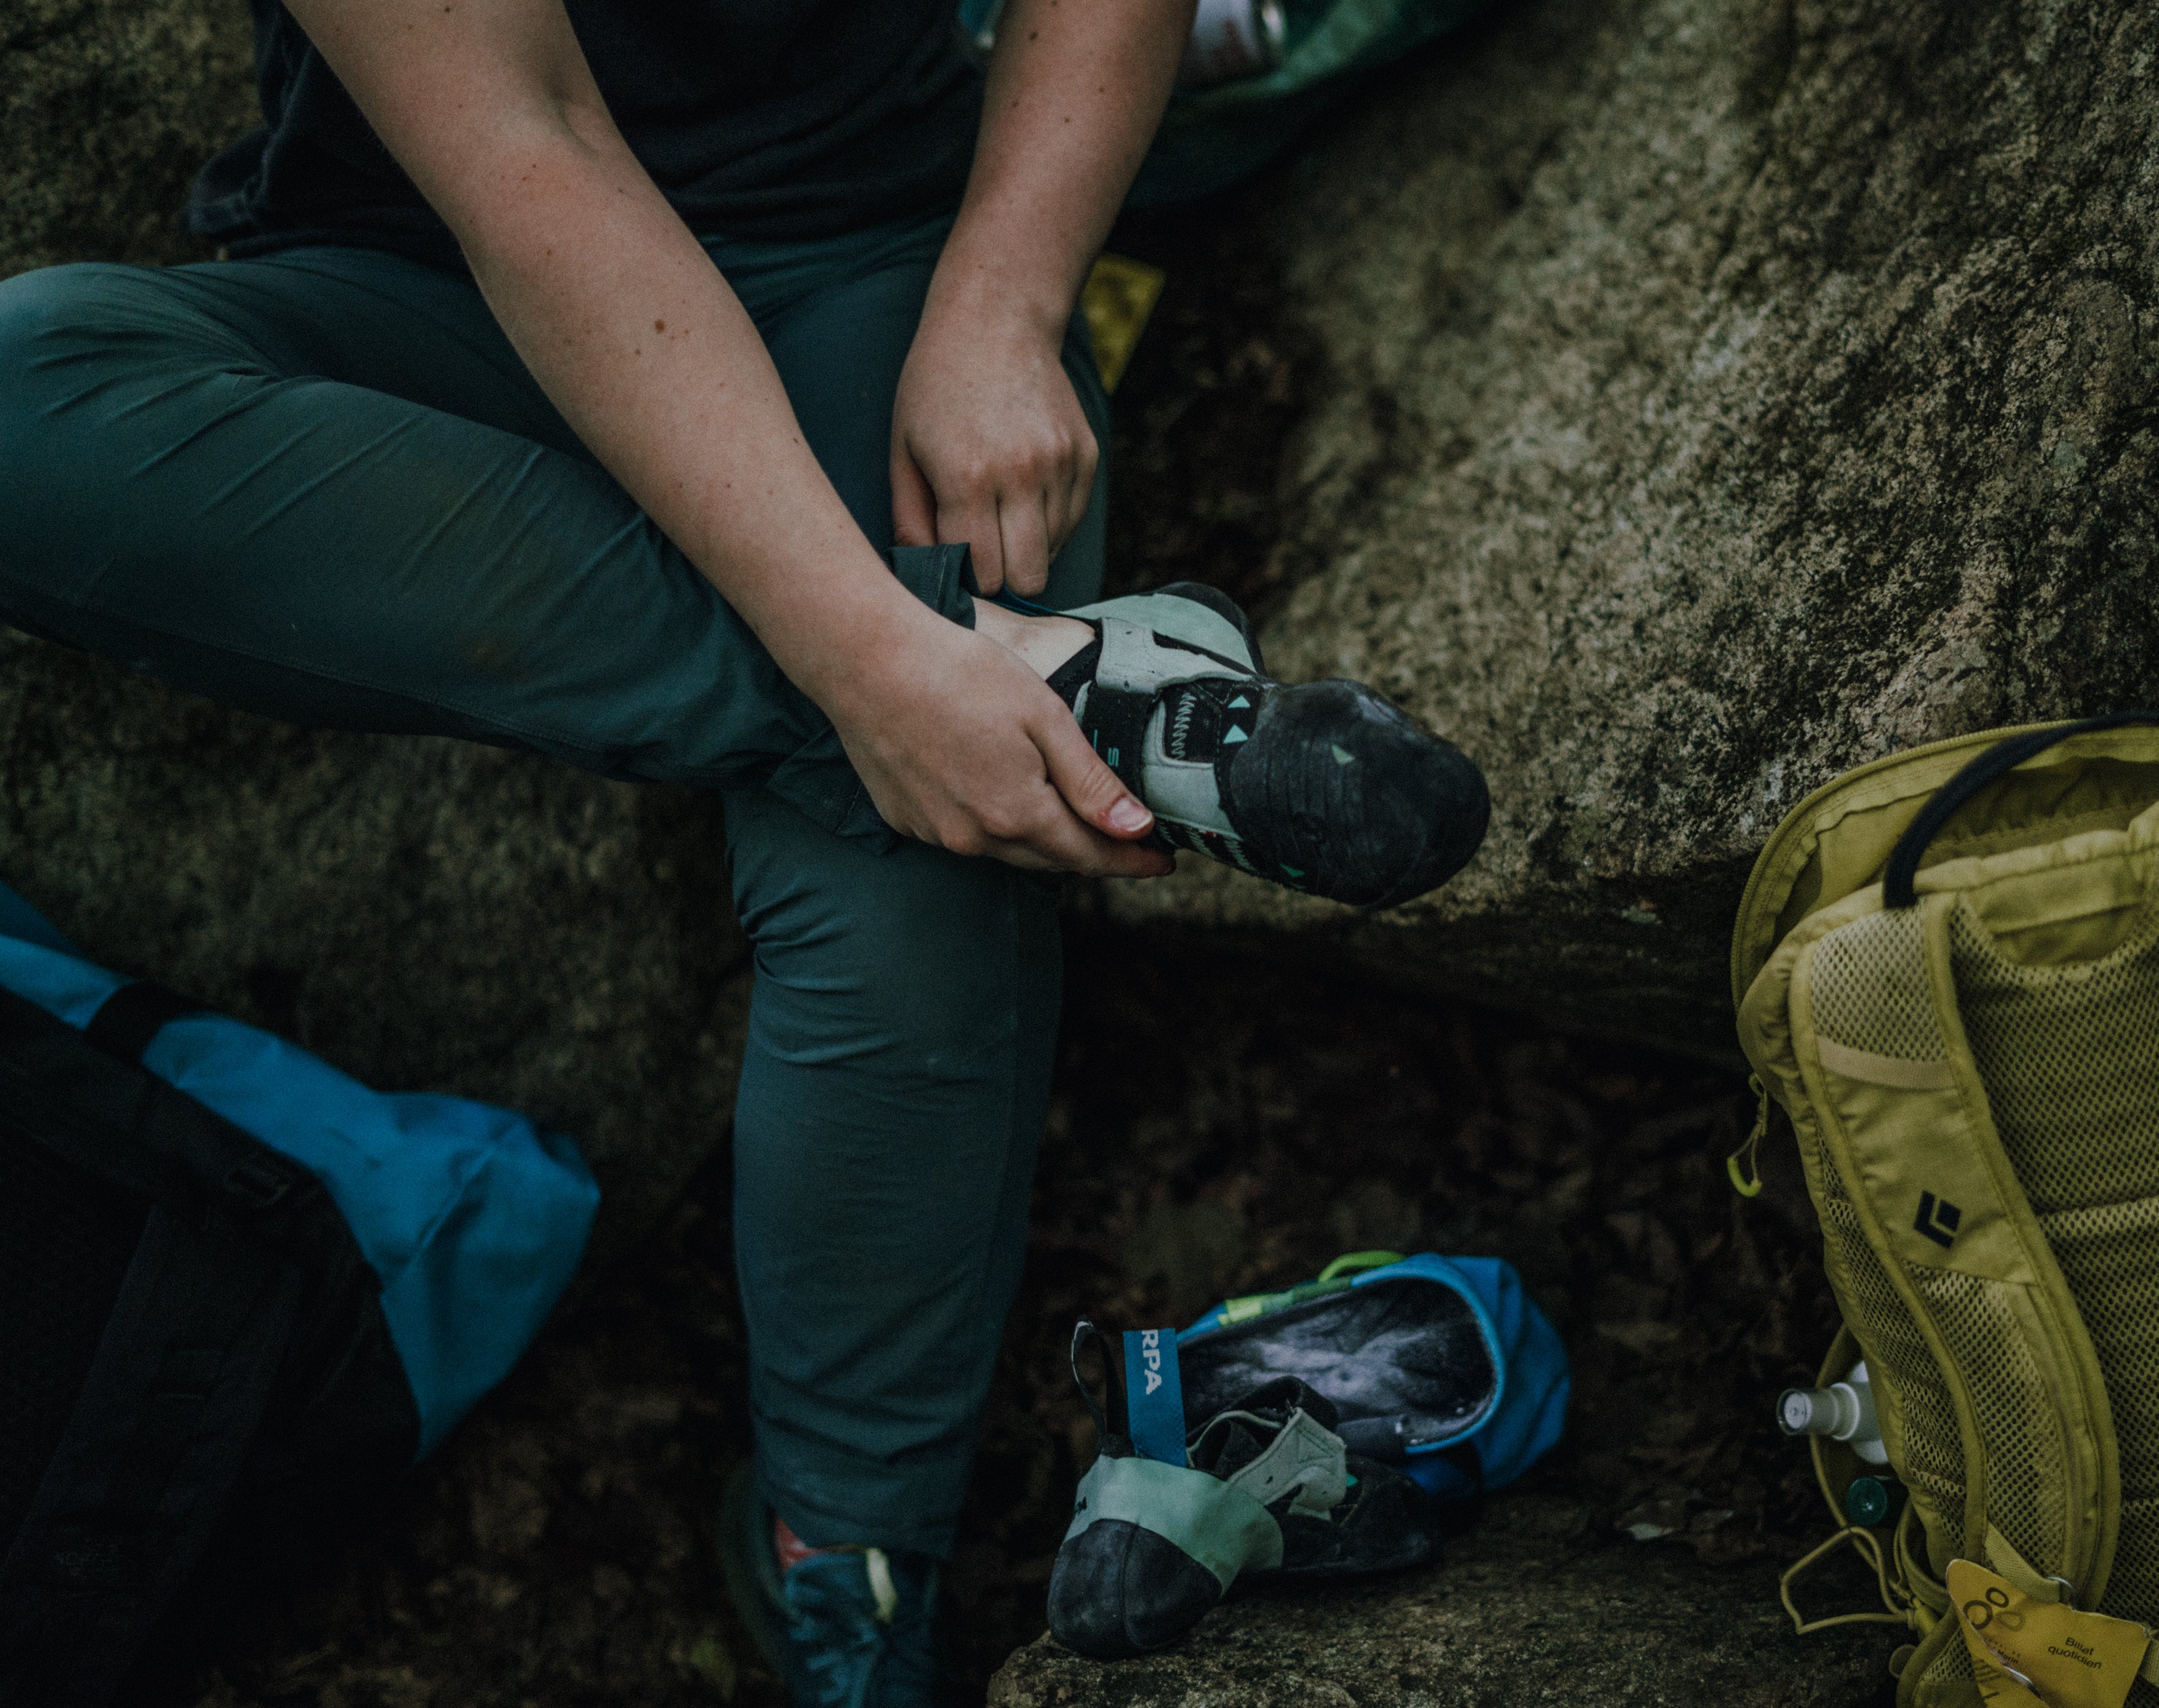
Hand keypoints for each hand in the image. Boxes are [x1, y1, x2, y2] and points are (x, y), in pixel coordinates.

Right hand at [824, 605, 1172, 876]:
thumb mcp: (1044, 717)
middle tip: (1129, 840)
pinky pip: (966, 836)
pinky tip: (1000, 796)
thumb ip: (1090, 780)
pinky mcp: (906, 820)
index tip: (1163, 860)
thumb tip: (1136, 828)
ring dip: (1043, 841)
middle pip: (1052, 860)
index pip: (1092, 855)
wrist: (865, 661)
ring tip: (1072, 819)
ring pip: (1008, 852)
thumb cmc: (958, 674)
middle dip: (1094, 853)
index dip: (1133, 860)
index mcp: (1018, 814)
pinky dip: (994, 826)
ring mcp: (936, 833)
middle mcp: (976, 838)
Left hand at [890, 303, 1097, 597]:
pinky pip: (1071, 521)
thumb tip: (929, 576)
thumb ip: (912, 521)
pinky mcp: (1086, 456)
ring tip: (1000, 510)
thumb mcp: (904, 451)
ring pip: (1053, 553)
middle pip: (1028, 578)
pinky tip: (1023, 491)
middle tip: (982, 551)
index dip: (968, 579)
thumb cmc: (935, 389)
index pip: (983, 574)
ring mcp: (1061, 465)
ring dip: (1027, 547)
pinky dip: (1049, 522)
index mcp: (968, 479)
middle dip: (1003, 577)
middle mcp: (1022, 475)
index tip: (957, 563)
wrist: (995, 323)